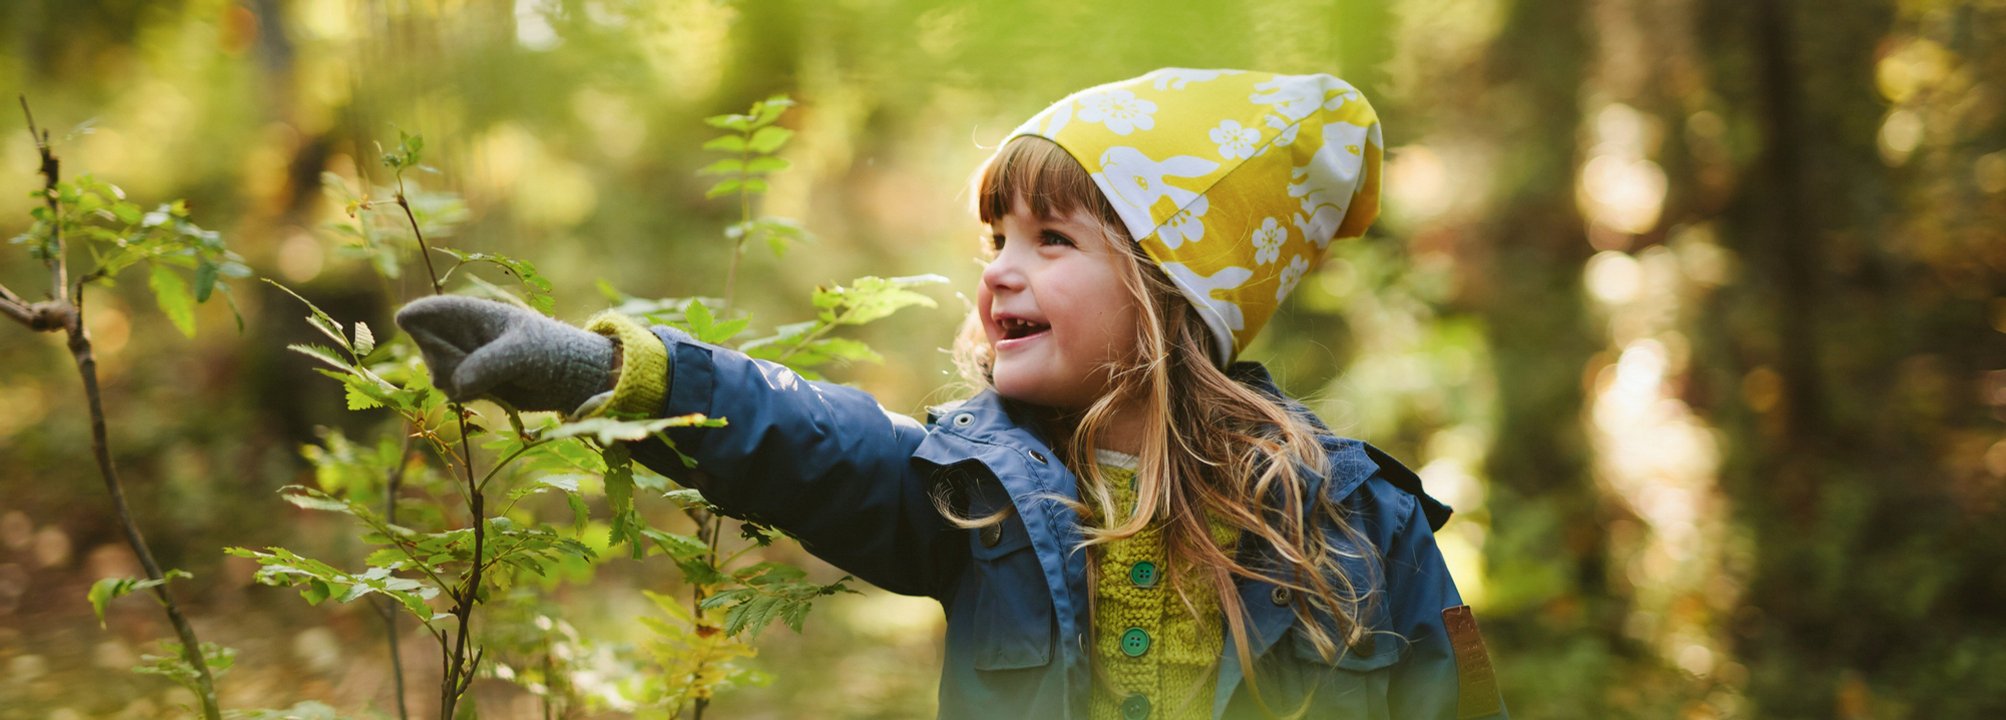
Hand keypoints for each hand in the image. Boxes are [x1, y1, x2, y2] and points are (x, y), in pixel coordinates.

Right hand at [394, 296, 614, 412]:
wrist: (567, 377)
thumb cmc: (549, 349)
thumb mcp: (524, 351)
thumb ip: (490, 363)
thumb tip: (457, 386)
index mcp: (470, 313)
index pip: (428, 311)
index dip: (415, 316)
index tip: (405, 320)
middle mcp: (460, 335)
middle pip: (427, 350)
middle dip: (446, 363)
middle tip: (481, 364)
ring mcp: (462, 360)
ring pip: (439, 377)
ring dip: (461, 383)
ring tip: (497, 375)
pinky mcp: (469, 384)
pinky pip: (454, 394)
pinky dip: (470, 396)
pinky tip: (493, 390)